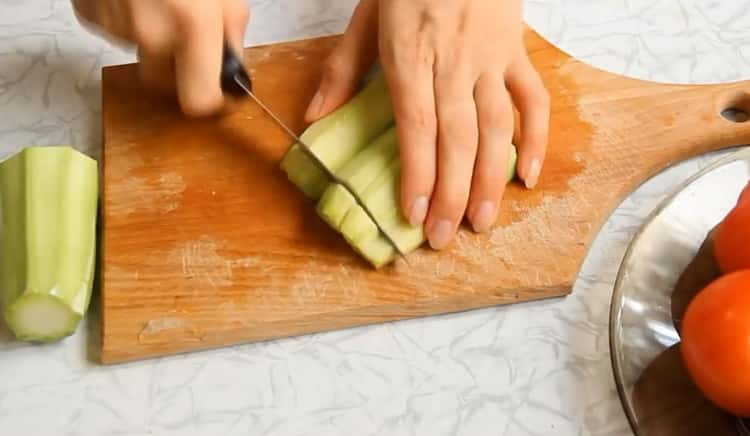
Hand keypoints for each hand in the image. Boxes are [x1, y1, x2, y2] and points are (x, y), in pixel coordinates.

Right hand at [72, 0, 249, 115]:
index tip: (215, 93)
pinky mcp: (90, 15)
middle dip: (178, 69)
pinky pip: (115, 33)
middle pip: (164, 84)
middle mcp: (152, 33)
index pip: (199, 101)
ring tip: (159, 0)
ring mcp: (116, 26)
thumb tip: (233, 64)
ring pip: (140, 54)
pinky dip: (127, 20)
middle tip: (187, 39)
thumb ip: (232, 29)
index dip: (208, 101)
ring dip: (152, 38)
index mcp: (193, 26)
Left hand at [305, 0, 549, 248]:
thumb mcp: (365, 17)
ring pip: (497, 127)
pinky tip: (528, 175)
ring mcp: (491, 58)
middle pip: (457, 137)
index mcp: (411, 54)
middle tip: (442, 237)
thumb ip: (342, 70)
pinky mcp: (517, 52)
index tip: (413, 214)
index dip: (418, 173)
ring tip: (482, 223)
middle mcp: (454, 62)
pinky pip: (534, 99)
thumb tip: (314, 120)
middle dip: (451, 192)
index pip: (417, 126)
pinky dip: (537, 138)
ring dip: (491, 179)